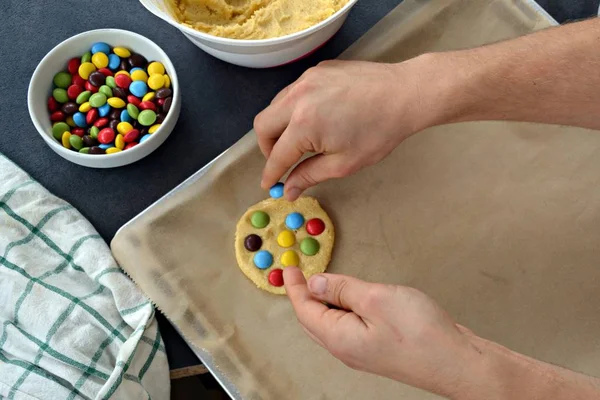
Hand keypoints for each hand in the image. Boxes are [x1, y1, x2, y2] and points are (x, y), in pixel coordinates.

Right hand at [254, 58, 442, 199]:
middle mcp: (298, 97)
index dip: (271, 173)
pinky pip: (293, 91)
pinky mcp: (316, 70)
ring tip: (298, 141)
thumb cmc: (380, 131)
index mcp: (304, 124)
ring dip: (279, 126)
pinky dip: (294, 108)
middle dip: (267, 147)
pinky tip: (314, 118)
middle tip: (281, 161)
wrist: (404, 94)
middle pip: (263, 125)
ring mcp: (306, 79)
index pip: (277, 154)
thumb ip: (310, 175)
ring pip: (275, 105)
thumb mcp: (344, 162)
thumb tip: (289, 189)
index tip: (269, 184)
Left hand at [283, 267, 482, 397]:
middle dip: (303, 296)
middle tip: (299, 274)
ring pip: (331, 323)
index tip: (288, 268)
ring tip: (322, 281)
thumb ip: (342, 290)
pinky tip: (352, 297)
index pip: (304, 310)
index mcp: (339, 338)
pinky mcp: (379, 348)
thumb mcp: (375, 299)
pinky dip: (342, 308)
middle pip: (313, 320)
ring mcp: (363, 350)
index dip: (294, 287)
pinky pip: (350, 325)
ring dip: (323, 302)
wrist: (458, 363)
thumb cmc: (422, 335)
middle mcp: (347, 348)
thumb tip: (316, 283)